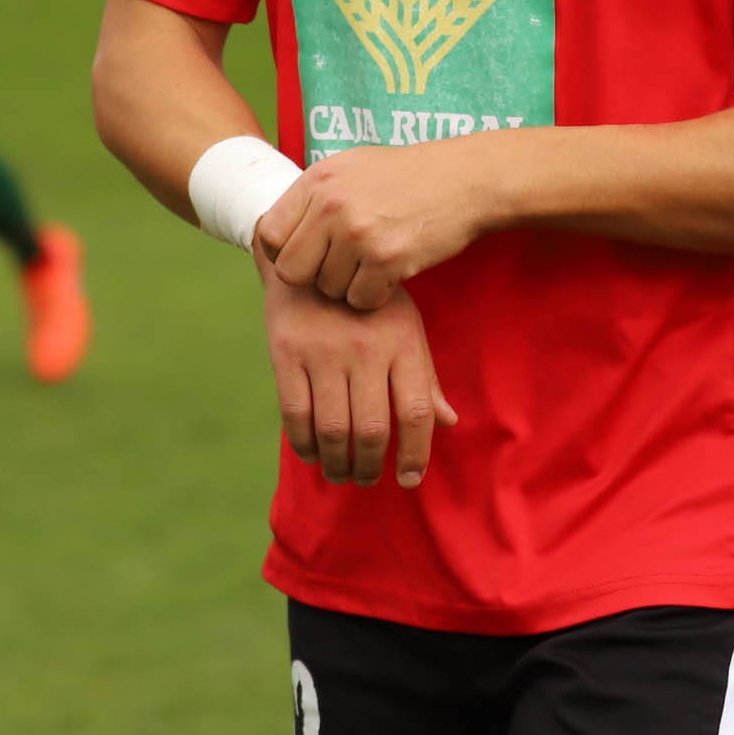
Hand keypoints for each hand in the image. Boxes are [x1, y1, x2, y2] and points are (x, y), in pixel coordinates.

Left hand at [258, 145, 491, 311]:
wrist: (464, 180)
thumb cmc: (406, 176)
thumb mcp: (350, 167)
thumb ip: (312, 197)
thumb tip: (274, 233)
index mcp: (317, 180)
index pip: (268, 234)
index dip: (283, 252)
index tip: (306, 254)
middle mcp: (331, 206)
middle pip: (291, 271)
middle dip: (312, 277)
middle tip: (340, 267)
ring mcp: (358, 234)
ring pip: (328, 289)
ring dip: (348, 286)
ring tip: (371, 263)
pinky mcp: (387, 259)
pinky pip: (360, 299)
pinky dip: (374, 295)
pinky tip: (389, 274)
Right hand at [264, 268, 457, 486]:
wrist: (307, 255)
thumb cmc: (367, 303)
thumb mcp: (405, 326)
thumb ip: (424, 376)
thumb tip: (448, 422)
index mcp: (401, 341)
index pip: (416, 411)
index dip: (416, 454)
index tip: (409, 480)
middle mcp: (364, 348)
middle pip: (374, 429)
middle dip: (372, 467)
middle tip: (368, 479)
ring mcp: (322, 351)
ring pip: (334, 430)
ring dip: (339, 465)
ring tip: (343, 474)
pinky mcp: (286, 353)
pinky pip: (296, 415)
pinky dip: (305, 446)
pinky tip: (314, 455)